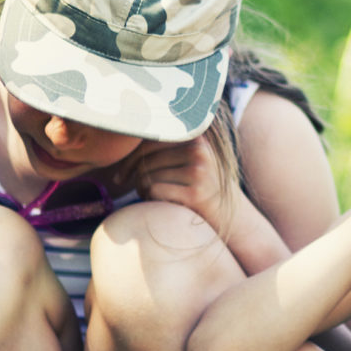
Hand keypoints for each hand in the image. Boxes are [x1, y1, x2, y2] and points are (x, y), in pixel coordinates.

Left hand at [132, 136, 246, 234]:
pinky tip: (160, 204)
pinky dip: (150, 200)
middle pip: (146, 159)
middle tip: (137, 190)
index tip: (121, 176)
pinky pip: (154, 191)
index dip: (129, 158)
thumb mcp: (189, 157)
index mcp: (195, 135)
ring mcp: (199, 171)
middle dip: (134, 177)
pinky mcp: (195, 193)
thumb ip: (166, 144)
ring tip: (153, 197)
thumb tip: (119, 137)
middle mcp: (198, 149)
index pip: (149, 139)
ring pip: (147, 176)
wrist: (231, 215)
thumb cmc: (199, 185)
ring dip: (142, 190)